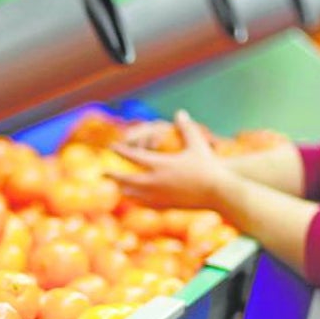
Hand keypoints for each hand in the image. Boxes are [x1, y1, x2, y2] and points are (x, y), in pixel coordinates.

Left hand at [109, 110, 232, 209]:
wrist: (218, 193)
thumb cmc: (209, 167)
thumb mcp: (197, 144)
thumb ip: (186, 127)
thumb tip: (180, 112)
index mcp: (160, 164)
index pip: (134, 157)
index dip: (121, 151)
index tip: (111, 147)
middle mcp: (156, 181)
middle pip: (127, 179)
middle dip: (113, 175)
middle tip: (101, 173)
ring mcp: (160, 196)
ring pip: (134, 194)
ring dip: (124, 189)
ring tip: (116, 187)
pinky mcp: (166, 207)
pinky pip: (146, 204)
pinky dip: (137, 200)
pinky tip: (134, 200)